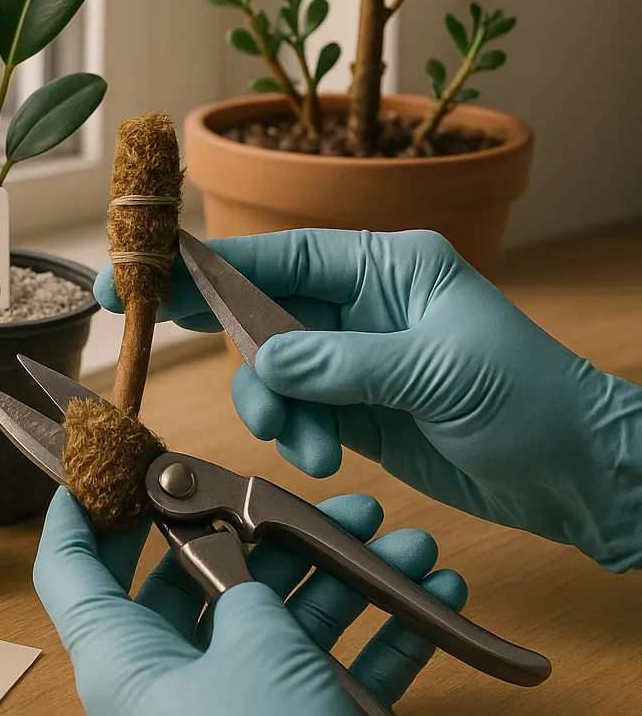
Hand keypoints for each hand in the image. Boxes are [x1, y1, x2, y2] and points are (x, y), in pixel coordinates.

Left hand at [34, 488, 466, 715]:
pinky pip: (328, 674)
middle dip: (265, 532)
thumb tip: (249, 560)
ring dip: (346, 577)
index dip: (80, 508)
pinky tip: (432, 599)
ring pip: (277, 623)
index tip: (106, 458)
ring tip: (402, 538)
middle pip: (198, 583)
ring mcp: (234, 709)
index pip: (72, 570)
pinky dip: (381, 638)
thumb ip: (248, 590)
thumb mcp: (256, 654)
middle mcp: (169, 684)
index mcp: (124, 661)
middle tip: (311, 499)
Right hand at [96, 229, 641, 570]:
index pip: (280, 253)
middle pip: (261, 308)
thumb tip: (267, 361)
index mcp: (389, 265)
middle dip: (227, 341)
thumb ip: (342, 363)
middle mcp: (364, 303)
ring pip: (271, 369)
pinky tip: (320, 454)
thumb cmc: (533, 401)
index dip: (209, 262)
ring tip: (306, 445)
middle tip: (157, 337)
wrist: (581, 476)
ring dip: (273, 408)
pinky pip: (293, 410)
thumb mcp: (437, 372)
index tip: (147, 272)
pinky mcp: (356, 408)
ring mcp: (356, 357)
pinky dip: (292, 432)